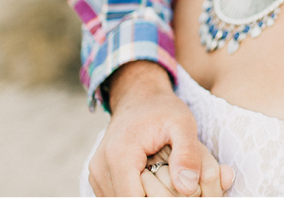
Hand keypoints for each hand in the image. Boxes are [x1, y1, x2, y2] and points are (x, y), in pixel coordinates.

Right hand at [87, 61, 232, 195]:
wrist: (139, 97)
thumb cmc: (163, 109)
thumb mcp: (183, 124)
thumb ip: (188, 154)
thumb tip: (188, 188)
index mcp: (120, 154)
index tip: (181, 194)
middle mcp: (101, 167)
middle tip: (177, 188)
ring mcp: (96, 174)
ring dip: (144, 197)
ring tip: (165, 183)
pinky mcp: (98, 178)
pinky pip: (116, 196)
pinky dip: (135, 194)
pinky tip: (152, 183)